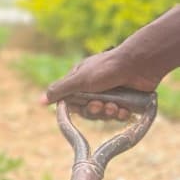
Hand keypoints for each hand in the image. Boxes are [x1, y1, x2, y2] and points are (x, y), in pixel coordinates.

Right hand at [45, 47, 159, 118]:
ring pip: (103, 113)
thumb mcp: (79, 79)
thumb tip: (39, 101)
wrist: (139, 65)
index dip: (77, 107)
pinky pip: (118, 114)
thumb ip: (59, 90)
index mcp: (80, 79)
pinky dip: (121, 113)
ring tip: (116, 105)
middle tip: (101, 105)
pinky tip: (125, 109)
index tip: (82, 106)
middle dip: (94, 110)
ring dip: (108, 112)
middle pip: (87, 110)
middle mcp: (94, 87)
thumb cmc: (107, 69)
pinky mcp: (125, 100)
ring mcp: (110, 93)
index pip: (71, 101)